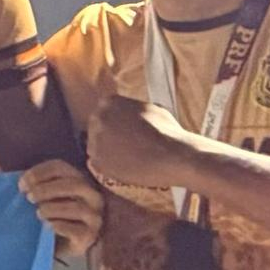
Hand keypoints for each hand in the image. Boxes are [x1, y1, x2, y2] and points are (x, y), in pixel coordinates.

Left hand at [20, 159, 108, 261]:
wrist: (56, 245)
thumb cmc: (48, 215)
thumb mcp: (41, 197)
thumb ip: (33, 186)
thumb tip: (21, 183)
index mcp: (78, 179)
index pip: (60, 167)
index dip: (38, 173)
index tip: (21, 185)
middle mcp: (92, 196)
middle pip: (73, 185)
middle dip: (46, 190)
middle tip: (29, 198)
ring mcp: (94, 216)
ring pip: (76, 208)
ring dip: (51, 209)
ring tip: (38, 214)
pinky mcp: (90, 236)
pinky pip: (76, 230)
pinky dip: (58, 226)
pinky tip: (48, 226)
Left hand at [83, 96, 201, 195]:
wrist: (174, 155)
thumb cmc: (168, 132)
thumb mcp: (151, 108)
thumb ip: (133, 108)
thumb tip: (129, 110)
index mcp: (109, 102)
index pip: (105, 113)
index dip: (116, 125)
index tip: (127, 133)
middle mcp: (98, 117)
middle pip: (98, 129)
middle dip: (110, 138)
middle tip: (129, 147)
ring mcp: (95, 138)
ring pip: (97, 146)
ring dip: (110, 152)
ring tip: (132, 158)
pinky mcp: (97, 159)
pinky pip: (100, 163)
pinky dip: (111, 167)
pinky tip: (128, 166)